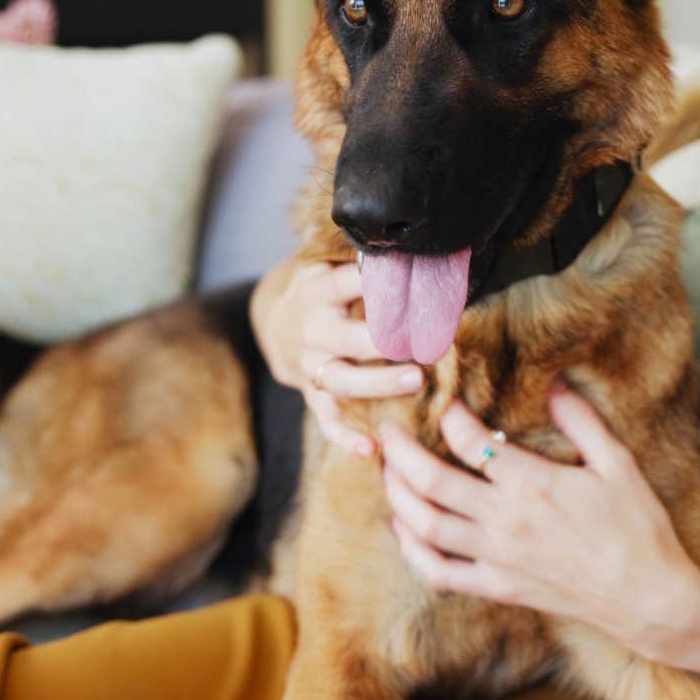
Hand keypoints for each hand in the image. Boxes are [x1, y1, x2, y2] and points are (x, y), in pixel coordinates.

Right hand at [253, 258, 421, 456]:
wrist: (275, 325)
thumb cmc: (322, 292)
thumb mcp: (330, 268)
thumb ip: (362, 266)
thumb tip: (418, 250)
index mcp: (319, 291)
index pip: (347, 283)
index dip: (376, 282)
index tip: (414, 282)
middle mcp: (314, 330)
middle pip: (349, 338)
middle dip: (386, 341)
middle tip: (424, 342)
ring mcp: (312, 366)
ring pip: (344, 380)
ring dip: (379, 382)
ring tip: (415, 380)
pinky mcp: (311, 395)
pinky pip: (328, 420)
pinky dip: (347, 437)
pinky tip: (372, 450)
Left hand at [378, 382, 699, 653]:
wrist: (647, 597)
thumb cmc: (637, 527)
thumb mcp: (618, 464)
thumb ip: (581, 421)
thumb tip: (553, 382)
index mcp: (534, 484)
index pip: (471, 441)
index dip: (450, 414)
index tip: (445, 397)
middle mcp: (506, 521)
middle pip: (431, 481)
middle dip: (400, 451)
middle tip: (387, 430)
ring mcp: (497, 558)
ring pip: (425, 525)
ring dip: (397, 495)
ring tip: (388, 471)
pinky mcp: (497, 587)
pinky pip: (439, 572)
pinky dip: (412, 549)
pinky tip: (404, 527)